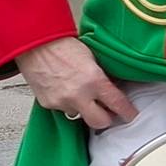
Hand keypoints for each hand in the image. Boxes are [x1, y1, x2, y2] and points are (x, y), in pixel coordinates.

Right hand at [19, 37, 135, 130]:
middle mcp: (79, 95)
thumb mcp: (92, 58)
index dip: (127, 112)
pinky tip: (63, 88)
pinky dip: (66, 102)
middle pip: (100, 122)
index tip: (130, 115)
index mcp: (94, 80)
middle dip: (106, 118)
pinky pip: (63, 109)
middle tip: (107, 111)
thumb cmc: (62, 46)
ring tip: (78, 91)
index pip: (117, 104)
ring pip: (79, 115)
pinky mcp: (48, 104)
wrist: (35, 43)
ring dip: (82, 108)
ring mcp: (62, 102)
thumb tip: (114, 88)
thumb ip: (103, 76)